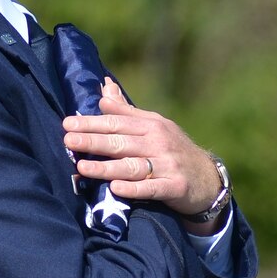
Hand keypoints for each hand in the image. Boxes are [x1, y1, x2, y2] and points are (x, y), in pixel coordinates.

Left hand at [63, 79, 225, 227]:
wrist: (208, 179)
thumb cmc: (173, 150)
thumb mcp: (155, 125)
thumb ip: (127, 111)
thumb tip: (104, 89)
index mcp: (151, 125)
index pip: (117, 122)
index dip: (92, 123)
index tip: (68, 123)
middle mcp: (159, 142)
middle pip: (121, 142)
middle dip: (93, 141)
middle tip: (68, 141)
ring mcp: (168, 165)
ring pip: (132, 166)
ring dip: (107, 167)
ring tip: (82, 168)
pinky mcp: (175, 187)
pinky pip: (152, 188)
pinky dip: (134, 188)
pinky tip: (116, 188)